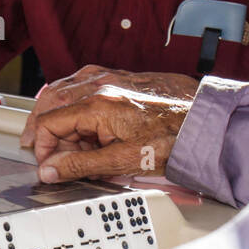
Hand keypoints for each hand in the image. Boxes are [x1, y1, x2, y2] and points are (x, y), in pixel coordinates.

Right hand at [32, 85, 190, 182]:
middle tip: (42, 152)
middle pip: (50, 103)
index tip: (47, 165)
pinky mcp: (120, 77)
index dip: (42, 147)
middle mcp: (99, 86)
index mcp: (97, 106)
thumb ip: (80, 166)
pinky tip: (74, 112)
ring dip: (52, 112)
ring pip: (62, 89)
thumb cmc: (173, 138)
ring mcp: (109, 77)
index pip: (48, 124)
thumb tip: (50, 171)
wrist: (206, 121)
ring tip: (54, 136)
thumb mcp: (122, 162)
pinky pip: (81, 82)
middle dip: (41, 130)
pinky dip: (69, 98)